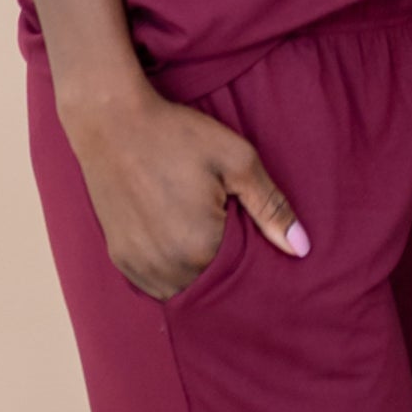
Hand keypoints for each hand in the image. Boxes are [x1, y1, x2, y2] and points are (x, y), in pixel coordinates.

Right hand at [57, 78, 307, 297]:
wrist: (110, 121)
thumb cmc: (177, 135)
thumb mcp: (237, 161)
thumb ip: (271, 207)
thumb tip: (301, 249)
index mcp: (199, 247)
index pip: (239, 278)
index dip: (251, 264)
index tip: (253, 241)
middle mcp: (165, 266)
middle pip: (209, 287)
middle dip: (223, 272)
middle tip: (227, 234)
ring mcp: (137, 265)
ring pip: (180, 290)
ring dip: (195, 276)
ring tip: (202, 240)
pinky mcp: (119, 257)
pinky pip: (153, 284)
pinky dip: (169, 273)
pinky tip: (178, 245)